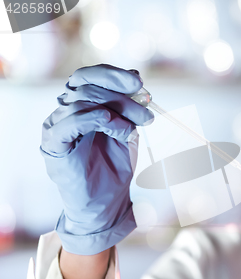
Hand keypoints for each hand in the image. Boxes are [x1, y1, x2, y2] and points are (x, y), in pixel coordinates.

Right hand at [41, 64, 153, 254]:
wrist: (105, 203)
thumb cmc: (115, 167)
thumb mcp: (127, 130)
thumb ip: (128, 105)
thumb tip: (135, 76)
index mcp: (81, 105)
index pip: (90, 76)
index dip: (114, 74)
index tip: (139, 82)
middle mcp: (66, 111)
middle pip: (87, 85)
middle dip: (121, 94)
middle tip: (146, 109)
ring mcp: (57, 126)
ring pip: (82, 100)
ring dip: (117, 109)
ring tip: (136, 126)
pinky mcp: (54, 144)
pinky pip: (71, 121)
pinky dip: (98, 119)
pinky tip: (119, 128)